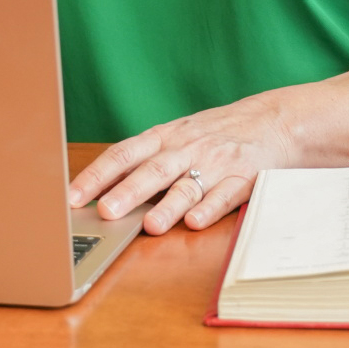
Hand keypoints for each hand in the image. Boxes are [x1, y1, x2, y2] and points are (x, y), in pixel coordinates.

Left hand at [68, 89, 298, 235]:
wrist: (276, 122)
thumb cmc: (217, 134)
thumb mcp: (178, 137)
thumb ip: (145, 160)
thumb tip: (99, 191)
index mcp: (165, 137)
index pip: (124, 153)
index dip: (97, 175)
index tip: (72, 196)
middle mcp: (187, 149)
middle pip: (153, 170)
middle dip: (128, 191)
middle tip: (105, 211)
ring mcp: (216, 164)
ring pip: (187, 186)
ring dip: (167, 206)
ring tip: (150, 225)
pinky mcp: (244, 179)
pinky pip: (225, 196)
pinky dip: (210, 209)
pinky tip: (195, 222)